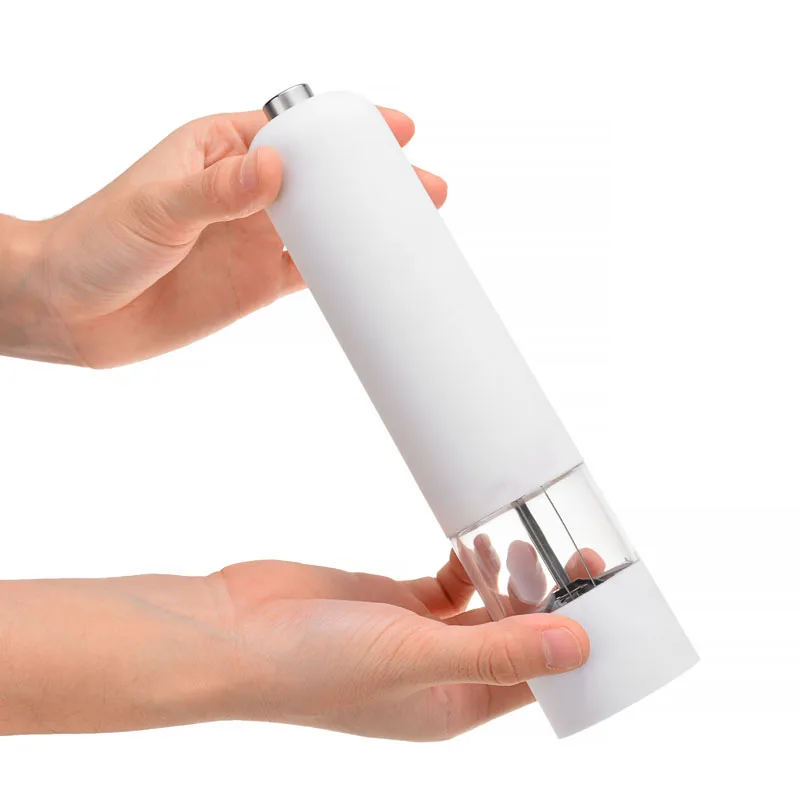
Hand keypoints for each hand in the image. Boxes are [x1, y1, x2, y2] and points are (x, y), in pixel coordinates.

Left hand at [0, 108, 446, 366]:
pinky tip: (377, 276)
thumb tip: (274, 169)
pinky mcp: (258, 284)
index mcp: (223, 148)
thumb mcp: (157, 206)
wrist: (75, 311)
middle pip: (326, 179)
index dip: (347, 128)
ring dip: (369, 230)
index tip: (395, 130)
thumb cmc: (98, 240)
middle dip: (374, 182)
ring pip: (328, 228)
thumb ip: (217, 190)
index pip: (297, 128)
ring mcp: (257, 239)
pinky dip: (346, 275)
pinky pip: (314, 275)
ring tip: (416, 232)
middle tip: (425, 190)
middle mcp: (248, 190)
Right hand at [0, 557, 588, 739]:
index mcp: (452, 708)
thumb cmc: (312, 667)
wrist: (232, 632)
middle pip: (513, 638)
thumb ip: (499, 650)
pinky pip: (446, 581)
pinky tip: (478, 540)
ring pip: (482, 606)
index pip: (534, 682)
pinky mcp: (390, 598)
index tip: (604, 603)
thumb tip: (579, 649)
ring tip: (534, 544)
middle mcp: (438, 676)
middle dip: (549, 603)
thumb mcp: (415, 658)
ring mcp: (413, 634)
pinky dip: (467, 562)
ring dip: (509, 578)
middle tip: (580, 557)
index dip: (572, 647)